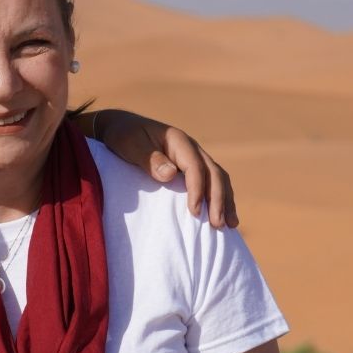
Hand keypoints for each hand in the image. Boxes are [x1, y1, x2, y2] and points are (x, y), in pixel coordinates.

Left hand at [92, 109, 237, 227]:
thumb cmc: (123, 136)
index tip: (194, 212)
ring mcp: (194, 157)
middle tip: (218, 224)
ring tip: (230, 224)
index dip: (197, 189)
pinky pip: (211, 182)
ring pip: (218, 178)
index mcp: (178, 141)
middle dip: (218, 199)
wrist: (122, 127)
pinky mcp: (191, 167)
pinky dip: (219, 198)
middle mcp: (191, 148)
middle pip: (214, 173)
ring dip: (226, 201)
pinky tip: (223, 215)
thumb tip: (171, 174)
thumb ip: (149, 158)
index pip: (195, 166)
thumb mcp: (130, 144)